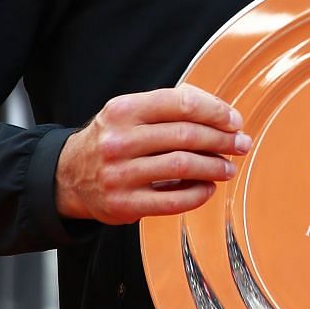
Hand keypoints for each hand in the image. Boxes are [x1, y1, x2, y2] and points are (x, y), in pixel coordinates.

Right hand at [55, 85, 250, 223]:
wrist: (68, 176)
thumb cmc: (113, 140)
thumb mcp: (130, 113)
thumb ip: (170, 106)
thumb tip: (221, 113)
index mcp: (123, 110)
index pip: (180, 104)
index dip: (215, 111)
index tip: (234, 121)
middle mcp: (118, 141)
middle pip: (186, 135)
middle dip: (222, 140)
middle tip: (241, 144)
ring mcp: (119, 174)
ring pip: (183, 166)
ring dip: (215, 166)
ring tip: (229, 167)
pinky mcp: (123, 205)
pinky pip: (172, 201)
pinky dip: (198, 194)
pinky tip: (208, 187)